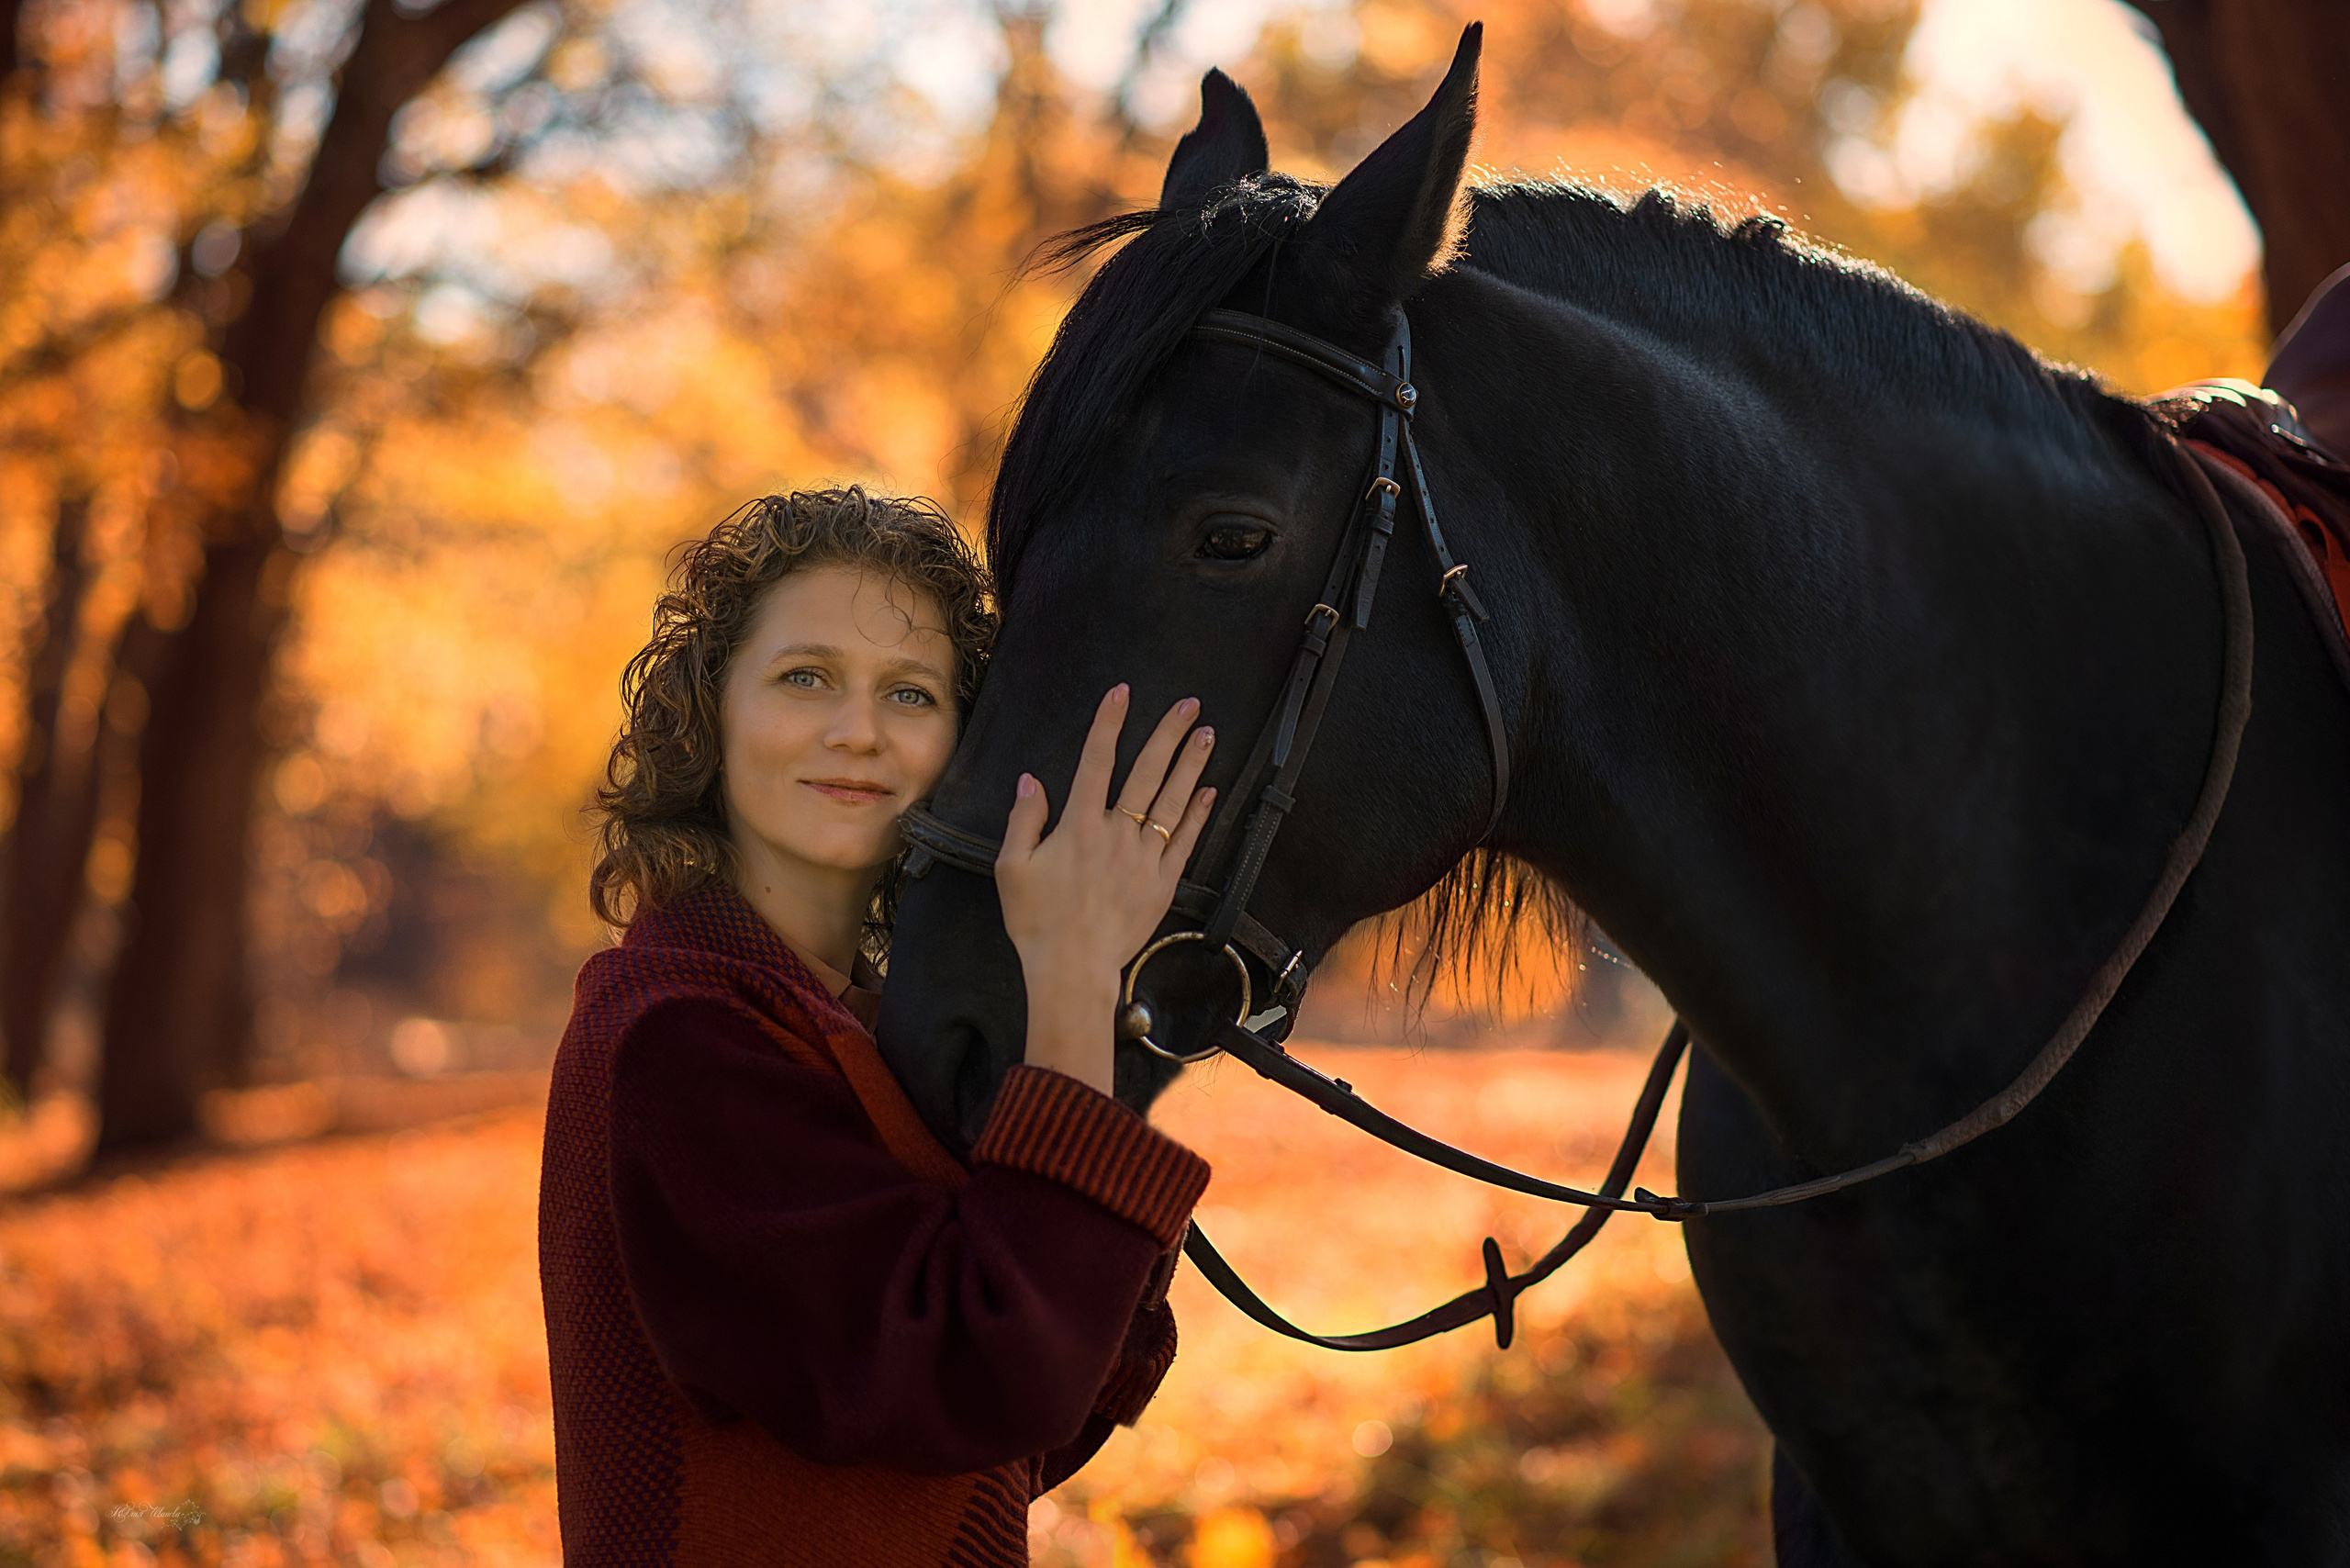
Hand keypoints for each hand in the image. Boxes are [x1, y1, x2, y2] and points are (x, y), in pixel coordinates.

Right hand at [995, 685, 1216, 1094]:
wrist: (1072, 968)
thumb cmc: (1036, 920)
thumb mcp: (1011, 867)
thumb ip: (1025, 819)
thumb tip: (1032, 780)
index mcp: (1079, 825)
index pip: (1095, 760)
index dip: (1109, 723)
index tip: (1122, 693)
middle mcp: (1117, 834)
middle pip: (1147, 772)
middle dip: (1169, 733)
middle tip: (1190, 704)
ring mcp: (1144, 858)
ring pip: (1173, 802)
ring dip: (1191, 765)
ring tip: (1208, 734)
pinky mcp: (1162, 884)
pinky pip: (1185, 842)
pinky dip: (1198, 815)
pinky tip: (1210, 792)